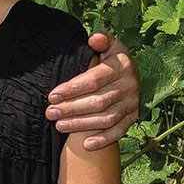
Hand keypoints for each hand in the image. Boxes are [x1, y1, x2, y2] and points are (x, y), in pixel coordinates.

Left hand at [46, 32, 139, 150]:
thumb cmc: (112, 58)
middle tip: (50, 113)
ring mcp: (132, 104)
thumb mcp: (110, 44)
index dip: (72, 89)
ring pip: (106, 118)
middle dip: (71, 109)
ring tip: (59, 125)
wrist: (131, 74)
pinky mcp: (133, 118)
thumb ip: (101, 39)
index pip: (94, 80)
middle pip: (97, 102)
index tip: (52, 95)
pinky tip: (86, 145)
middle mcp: (130, 86)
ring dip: (81, 124)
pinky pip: (119, 131)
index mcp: (123, 66)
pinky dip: (104, 140)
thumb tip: (94, 38)